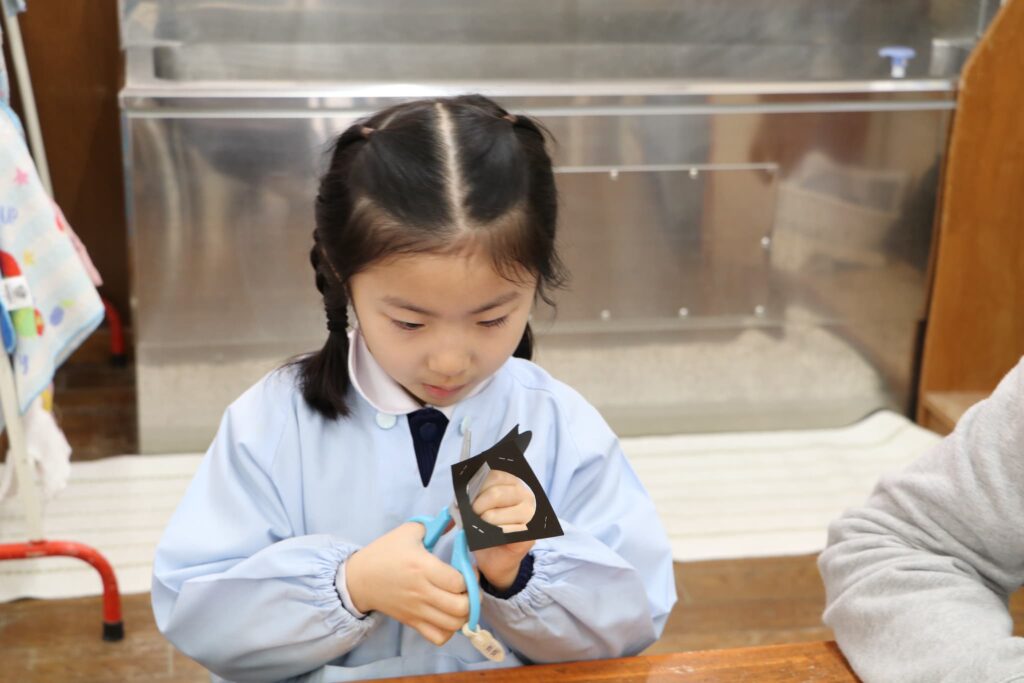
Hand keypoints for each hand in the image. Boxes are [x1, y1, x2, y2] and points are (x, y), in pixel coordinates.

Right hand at [346, 523, 468, 645]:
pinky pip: (438, 637)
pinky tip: (448, 616)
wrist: (359, 579)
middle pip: (461, 608)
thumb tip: (457, 521)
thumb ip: (436, 525)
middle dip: (473, 598)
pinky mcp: (412, 622)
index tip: (469, 568)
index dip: (470, 576)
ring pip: (453, 625)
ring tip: (461, 601)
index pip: (458, 582)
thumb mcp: (409, 531)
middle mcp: (422, 592)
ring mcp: (417, 611)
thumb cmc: (384, 552)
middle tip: (470, 587)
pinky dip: (449, 630)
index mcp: (422, 567)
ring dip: (464, 615)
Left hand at [471, 471, 535, 590]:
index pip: (494, 476)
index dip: (476, 488)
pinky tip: (492, 538)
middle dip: (476, 508)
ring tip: (482, 528)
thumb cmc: (486, 528)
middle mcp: (526, 495)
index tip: (469, 499)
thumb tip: (463, 493)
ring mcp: (530, 516)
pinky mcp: (529, 536)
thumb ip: (474, 494)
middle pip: (494, 495)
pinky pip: (501, 533)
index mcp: (514, 483)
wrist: (496, 558)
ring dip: (481, 524)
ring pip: (493, 516)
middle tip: (474, 517)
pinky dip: (490, 537)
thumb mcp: (478, 506)